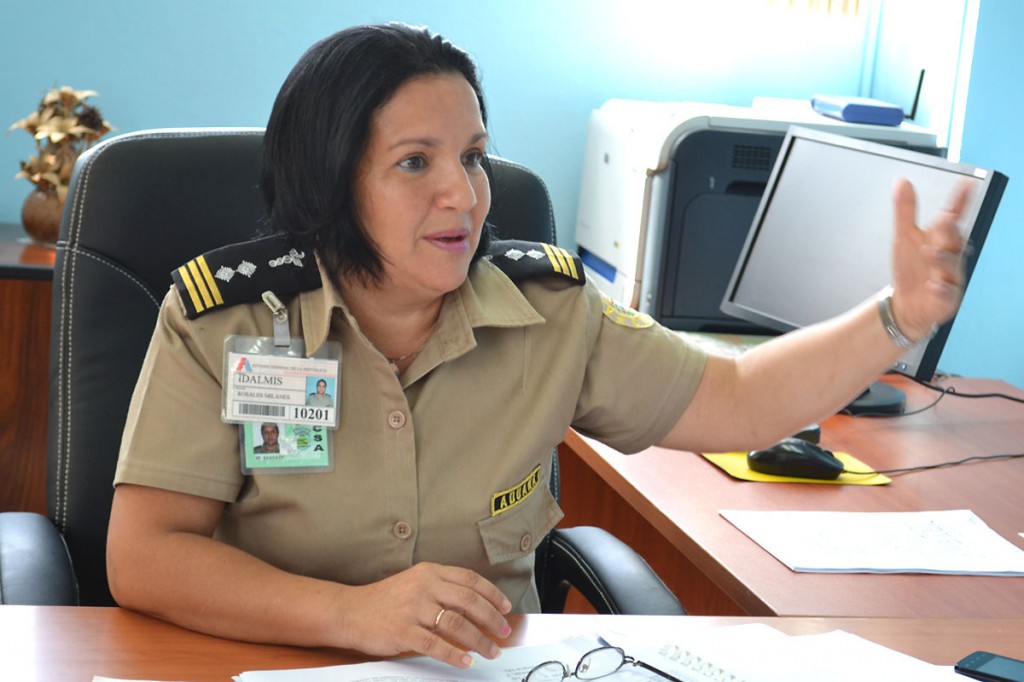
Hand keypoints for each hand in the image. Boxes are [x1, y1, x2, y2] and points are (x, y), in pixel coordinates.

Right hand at [331, 562, 511, 667]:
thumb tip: (475, 604)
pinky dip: (454, 654)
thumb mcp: (415, 582)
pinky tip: (465, 660)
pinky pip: (435, 644)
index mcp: (429, 572)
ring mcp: (413, 609)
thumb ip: (441, 587)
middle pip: (469, 601)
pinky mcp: (402, 631)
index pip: (470, 579)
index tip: (505, 607)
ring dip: (479, 640)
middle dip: (491, 618)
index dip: (492, 594)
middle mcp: (423, 587)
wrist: (351, 611)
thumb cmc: (385, 600)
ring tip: (490, 650)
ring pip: (456, 624)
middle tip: (504, 631)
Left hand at [890, 178, 972, 339]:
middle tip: (944, 220)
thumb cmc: (910, 268)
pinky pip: (947, 294)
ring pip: (952, 266)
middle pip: (954, 240)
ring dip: (943, 258)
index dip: (960, 200)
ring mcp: (950, 277)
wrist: (905, 303)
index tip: (966, 184)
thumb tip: (902, 181)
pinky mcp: (946, 299)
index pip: (953, 216)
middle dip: (950, 231)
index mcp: (942, 238)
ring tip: (930, 252)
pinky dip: (942, 290)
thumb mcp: (903, 237)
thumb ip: (905, 210)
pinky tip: (935, 286)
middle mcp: (950, 255)